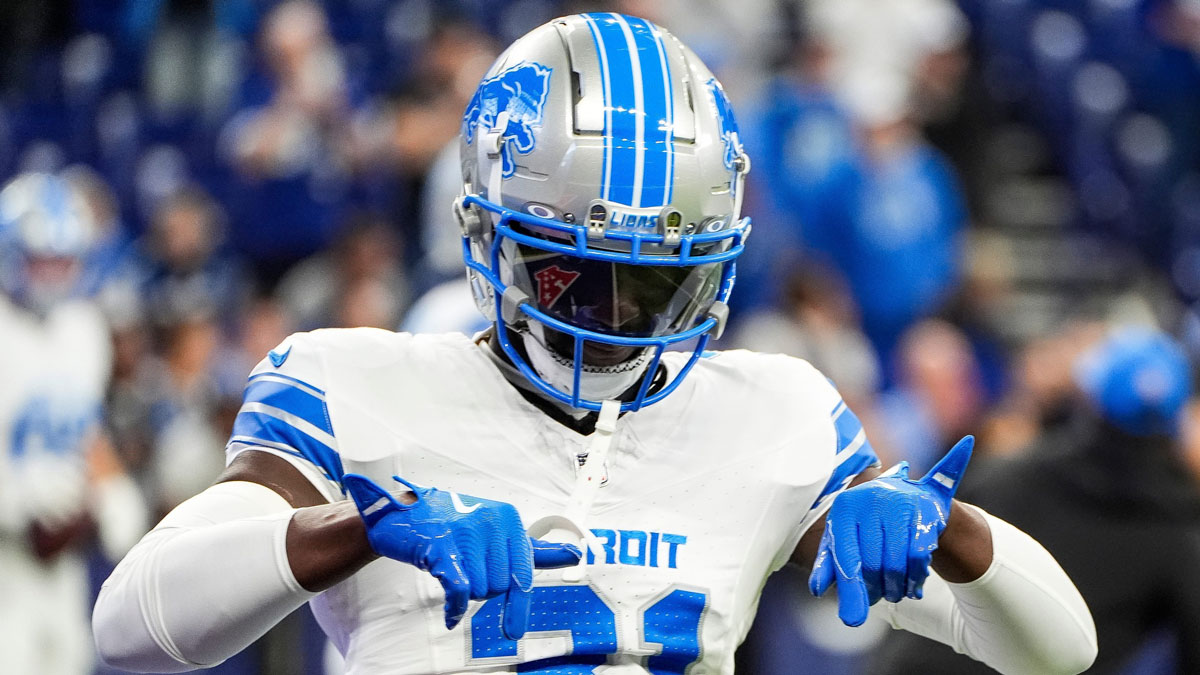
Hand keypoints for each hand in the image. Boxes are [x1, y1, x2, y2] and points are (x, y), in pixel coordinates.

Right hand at [342, 474, 580, 637]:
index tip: (513, 630)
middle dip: (483, 590)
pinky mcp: (442, 546)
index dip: (518, 605)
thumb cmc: (453, 525)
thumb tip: (574, 554)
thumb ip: (534, 548)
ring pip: (480, 588)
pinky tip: (451, 614)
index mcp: (508, 518)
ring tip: (453, 572)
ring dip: (466, 592)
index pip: (523, 571)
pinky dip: (455, 607)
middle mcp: (491, 521)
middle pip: (500, 585)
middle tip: (465, 575)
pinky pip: (460, 589)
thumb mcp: (497, 532)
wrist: (402, 516)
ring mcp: (466, 532)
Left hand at [809, 436, 973, 625]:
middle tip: (876, 598)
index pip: (845, 555)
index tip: (852, 620)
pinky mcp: (924, 514)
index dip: (849, 590)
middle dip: (874, 590)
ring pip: (896, 564)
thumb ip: (829, 561)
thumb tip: (816, 589)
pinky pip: (918, 558)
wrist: (910, 492)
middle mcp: (870, 502)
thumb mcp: (844, 534)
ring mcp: (899, 506)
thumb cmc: (868, 520)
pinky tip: (911, 587)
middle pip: (872, 563)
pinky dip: (915, 579)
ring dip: (895, 589)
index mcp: (845, 507)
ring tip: (893, 594)